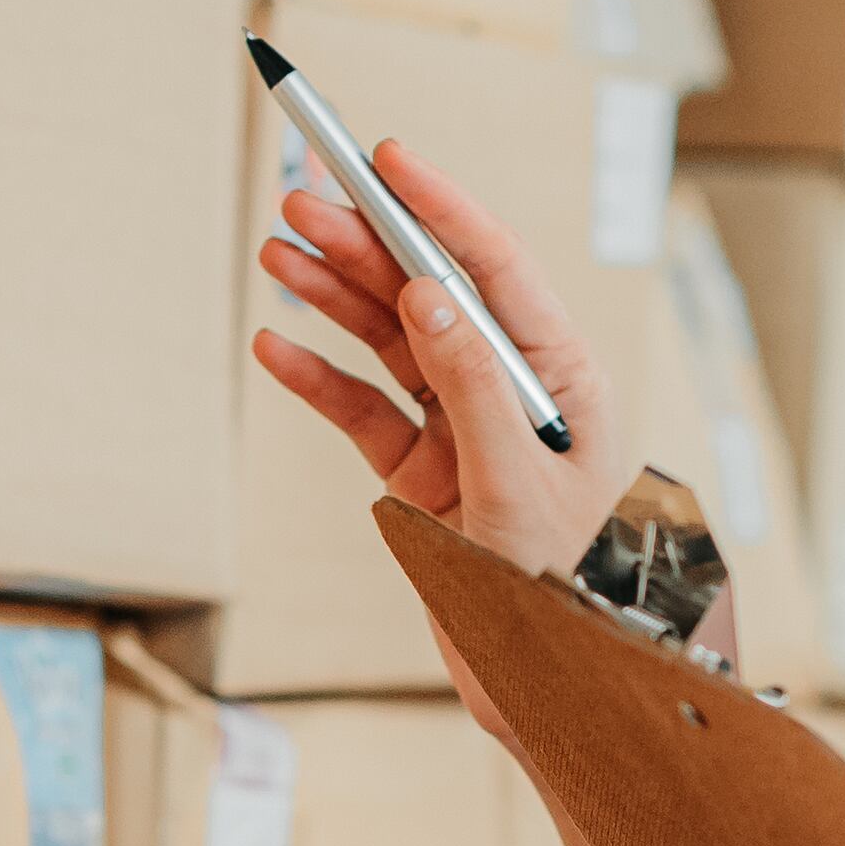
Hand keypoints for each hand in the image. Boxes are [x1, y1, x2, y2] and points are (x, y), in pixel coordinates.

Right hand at [250, 138, 629, 584]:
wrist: (554, 687)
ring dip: (335, 298)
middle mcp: (513, 391)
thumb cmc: (567, 587)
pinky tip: (277, 348)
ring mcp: (464, 431)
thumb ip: (471, 387)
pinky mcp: (424, 477)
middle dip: (367, 244)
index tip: (387, 158)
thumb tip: (427, 296)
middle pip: (431, 295)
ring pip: (390, 345)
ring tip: (278, 255)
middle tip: (302, 201)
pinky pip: (365, 413)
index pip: (497, 271)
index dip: (441, 209)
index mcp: (563, 377)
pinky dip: (320, 381)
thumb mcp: (518, 483)